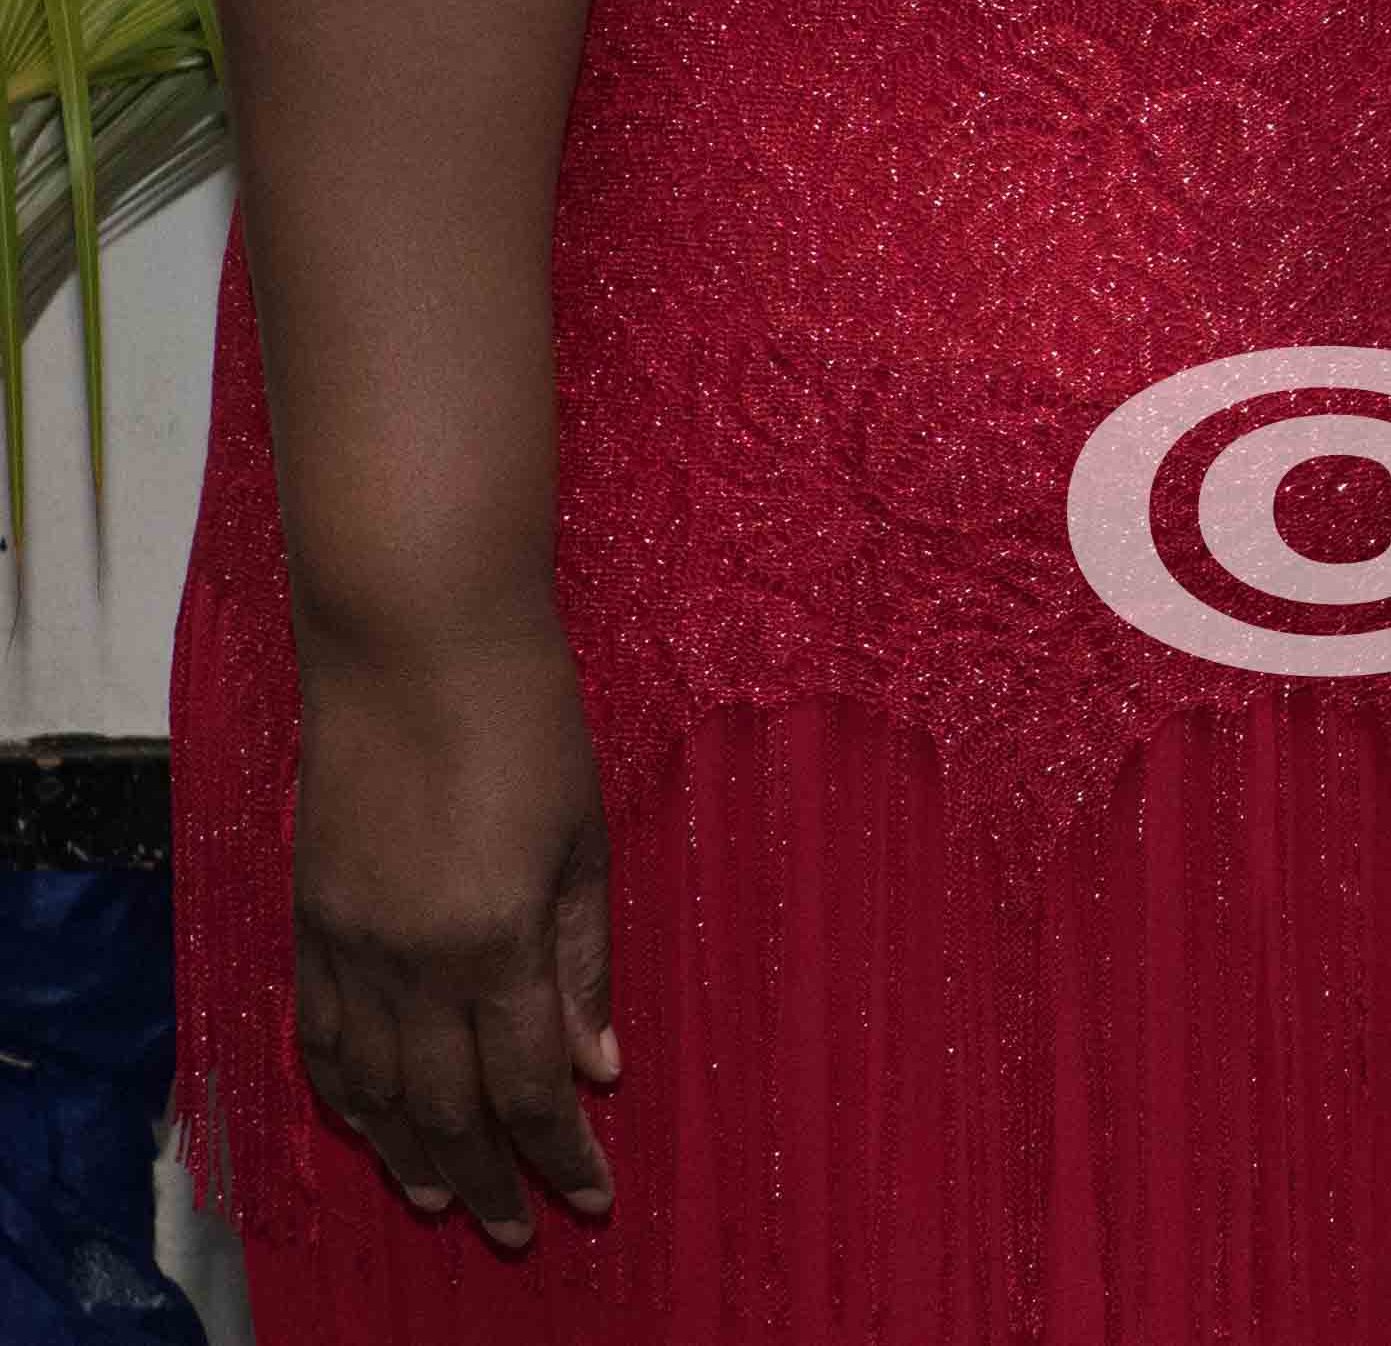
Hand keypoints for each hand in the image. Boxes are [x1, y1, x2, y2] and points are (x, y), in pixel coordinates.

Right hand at [288, 612, 617, 1250]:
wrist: (413, 643)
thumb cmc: (526, 720)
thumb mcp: (585, 838)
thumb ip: (585, 959)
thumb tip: (598, 1065)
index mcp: (496, 940)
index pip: (529, 1087)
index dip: (560, 1154)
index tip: (590, 1200)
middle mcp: (410, 960)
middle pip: (445, 1107)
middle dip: (485, 1179)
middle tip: (513, 1232)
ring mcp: (346, 943)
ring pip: (371, 1088)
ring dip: (407, 1153)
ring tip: (439, 1200)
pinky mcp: (307, 918)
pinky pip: (317, 1036)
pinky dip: (344, 1094)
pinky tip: (371, 1121)